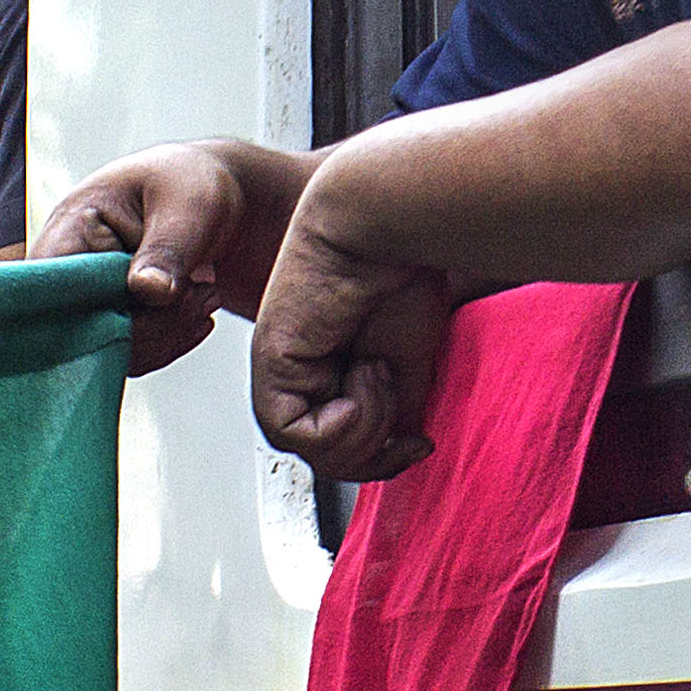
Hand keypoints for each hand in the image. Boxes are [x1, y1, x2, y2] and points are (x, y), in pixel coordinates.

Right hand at [35, 142, 251, 372]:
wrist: (204, 199)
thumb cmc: (189, 186)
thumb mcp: (187, 206)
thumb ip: (166, 249)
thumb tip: (148, 291)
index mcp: (68, 232)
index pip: (52, 291)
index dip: (95, 313)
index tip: (159, 297)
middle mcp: (63, 276)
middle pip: (84, 333)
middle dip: (151, 326)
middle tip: (203, 293)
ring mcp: (82, 305)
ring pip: (110, 353)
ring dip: (165, 336)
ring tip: (205, 294)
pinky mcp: (105, 326)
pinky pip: (129, 357)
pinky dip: (168, 344)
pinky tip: (197, 313)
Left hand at [248, 207, 454, 482]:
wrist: (390, 229)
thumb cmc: (404, 278)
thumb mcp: (409, 367)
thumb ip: (394, 417)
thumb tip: (394, 455)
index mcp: (331, 373)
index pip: (347, 450)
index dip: (385, 460)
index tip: (420, 442)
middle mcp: (301, 376)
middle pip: (333, 460)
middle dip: (377, 444)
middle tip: (390, 381)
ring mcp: (281, 372)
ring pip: (316, 454)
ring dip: (364, 425)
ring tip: (374, 368)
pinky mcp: (270, 363)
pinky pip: (297, 435)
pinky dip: (343, 420)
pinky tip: (360, 371)